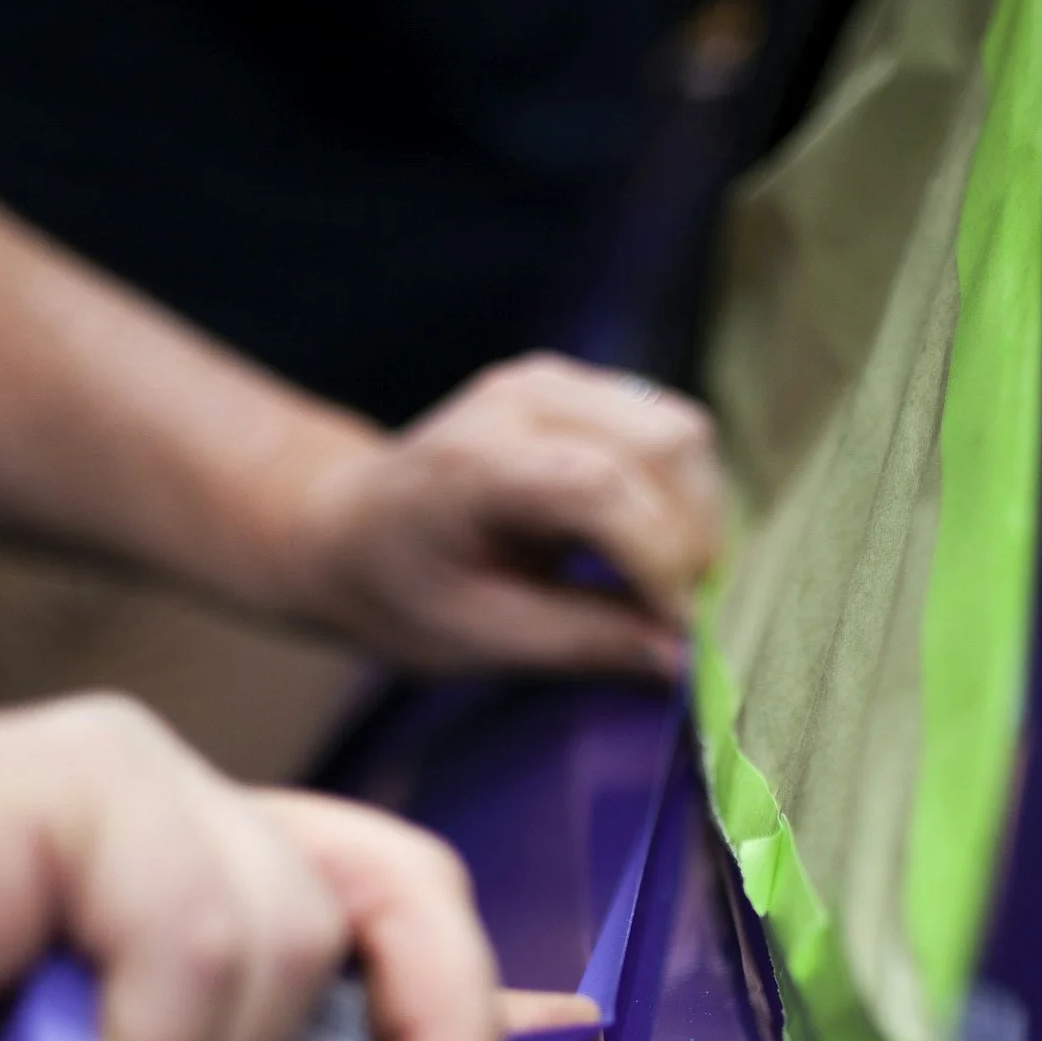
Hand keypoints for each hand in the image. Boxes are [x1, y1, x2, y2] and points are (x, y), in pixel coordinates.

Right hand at [0, 697, 519, 1040]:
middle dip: (433, 1031)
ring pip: (300, 934)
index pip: (383, 908)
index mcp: (191, 897)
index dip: (473, 988)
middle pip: (395, 892)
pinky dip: (148, 1034)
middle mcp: (180, 820)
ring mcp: (137, 782)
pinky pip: (211, 926)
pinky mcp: (88, 769)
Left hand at [284, 356, 722, 678]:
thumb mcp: (479, 639)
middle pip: (663, 443)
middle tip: (682, 615)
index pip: (599, 488)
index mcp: (474, 462)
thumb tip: (684, 658)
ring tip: (669, 583)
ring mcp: (554, 382)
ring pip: (680, 430)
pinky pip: (667, 429)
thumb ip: (583, 643)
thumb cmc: (398, 592)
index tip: (681, 631)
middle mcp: (521, 399)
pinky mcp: (580, 388)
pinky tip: (652, 546)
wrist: (343, 528)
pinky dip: (682, 493)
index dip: (659, 560)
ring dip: (698, 514)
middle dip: (693, 538)